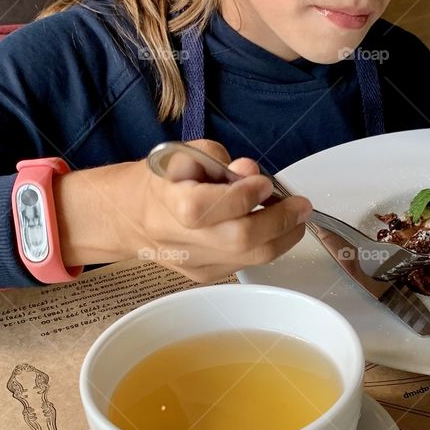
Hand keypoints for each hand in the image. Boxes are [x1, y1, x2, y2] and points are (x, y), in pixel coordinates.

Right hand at [58, 139, 310, 281]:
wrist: (129, 218)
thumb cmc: (160, 180)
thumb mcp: (182, 154)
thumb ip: (218, 159)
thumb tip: (248, 171)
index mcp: (170, 204)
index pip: (209, 207)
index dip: (244, 195)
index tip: (265, 183)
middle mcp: (183, 239)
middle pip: (241, 239)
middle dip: (280, 222)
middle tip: (301, 206)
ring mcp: (196, 262)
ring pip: (252, 258)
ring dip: (283, 236)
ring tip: (296, 217)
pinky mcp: (207, 275)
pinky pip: (246, 263)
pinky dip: (268, 245)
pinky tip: (275, 228)